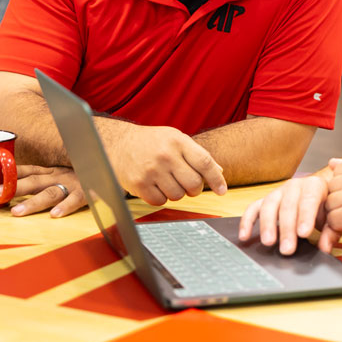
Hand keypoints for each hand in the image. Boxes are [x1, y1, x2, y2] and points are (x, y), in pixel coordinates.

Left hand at [0, 164, 84, 217]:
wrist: (117, 167)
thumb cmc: (89, 174)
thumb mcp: (67, 174)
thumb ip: (49, 180)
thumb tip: (23, 191)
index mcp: (54, 171)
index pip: (28, 170)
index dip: (10, 176)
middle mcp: (61, 175)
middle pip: (34, 180)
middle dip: (13, 187)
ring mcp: (75, 183)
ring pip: (51, 192)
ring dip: (33, 202)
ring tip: (17, 212)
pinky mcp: (90, 192)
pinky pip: (76, 199)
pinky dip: (66, 206)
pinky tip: (55, 215)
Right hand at [103, 121, 226, 205]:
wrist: (119, 144)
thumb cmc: (153, 143)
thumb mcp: (176, 139)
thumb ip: (197, 155)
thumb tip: (219, 172)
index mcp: (178, 141)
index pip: (204, 162)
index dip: (216, 179)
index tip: (222, 191)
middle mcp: (165, 155)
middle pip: (194, 184)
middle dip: (194, 189)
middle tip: (187, 184)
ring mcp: (151, 170)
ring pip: (178, 196)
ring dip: (176, 193)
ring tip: (167, 181)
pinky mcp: (139, 184)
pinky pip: (160, 202)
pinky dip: (161, 198)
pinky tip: (155, 186)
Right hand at [238, 174, 336, 254]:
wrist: (321, 194)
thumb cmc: (327, 207)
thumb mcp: (333, 218)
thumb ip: (330, 232)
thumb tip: (325, 247)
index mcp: (314, 186)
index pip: (309, 199)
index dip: (306, 216)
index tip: (303, 233)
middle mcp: (295, 186)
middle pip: (288, 205)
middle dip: (287, 228)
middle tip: (287, 248)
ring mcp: (278, 192)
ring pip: (269, 205)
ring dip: (267, 225)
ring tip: (269, 242)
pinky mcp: (266, 200)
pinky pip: (254, 208)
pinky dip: (247, 221)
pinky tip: (245, 235)